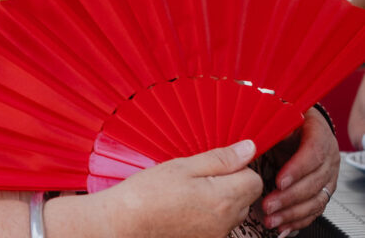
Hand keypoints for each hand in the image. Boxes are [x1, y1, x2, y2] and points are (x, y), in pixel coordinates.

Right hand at [89, 140, 262, 237]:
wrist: (124, 222)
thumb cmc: (148, 193)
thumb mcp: (183, 166)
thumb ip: (221, 158)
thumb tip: (249, 148)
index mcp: (224, 198)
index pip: (254, 178)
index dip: (237, 167)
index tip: (215, 164)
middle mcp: (225, 221)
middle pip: (246, 196)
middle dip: (229, 183)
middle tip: (197, 176)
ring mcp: (215, 235)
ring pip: (233, 211)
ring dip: (219, 198)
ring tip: (187, 192)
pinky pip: (218, 223)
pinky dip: (208, 213)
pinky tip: (184, 206)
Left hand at [262, 108, 339, 234]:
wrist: (298, 126)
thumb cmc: (285, 121)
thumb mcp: (278, 117)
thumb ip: (269, 127)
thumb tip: (251, 140)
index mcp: (319, 135)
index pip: (314, 153)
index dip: (297, 169)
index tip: (279, 181)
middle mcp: (328, 157)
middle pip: (314, 181)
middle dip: (290, 196)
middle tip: (268, 204)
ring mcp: (326, 176)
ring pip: (316, 199)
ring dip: (292, 212)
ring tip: (271, 219)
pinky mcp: (320, 191)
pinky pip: (314, 209)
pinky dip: (298, 220)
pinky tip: (283, 227)